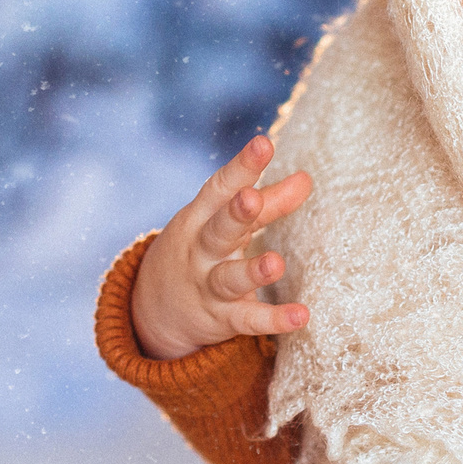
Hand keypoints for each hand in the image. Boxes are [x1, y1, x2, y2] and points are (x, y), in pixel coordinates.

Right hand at [132, 134, 313, 361]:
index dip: (241, 167)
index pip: (220, 188)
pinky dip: (273, 319)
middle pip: (217, 230)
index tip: (264, 143)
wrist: (155, 311)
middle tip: (251, 198)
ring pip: (228, 278)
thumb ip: (269, 202)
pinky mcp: (222, 319)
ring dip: (252, 271)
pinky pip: (247, 320)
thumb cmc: (202, 251)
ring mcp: (208, 286)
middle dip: (234, 214)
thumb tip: (307, 178)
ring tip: (276, 263)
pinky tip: (301, 315)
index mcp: (201, 218)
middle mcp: (200, 251)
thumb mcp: (227, 223)